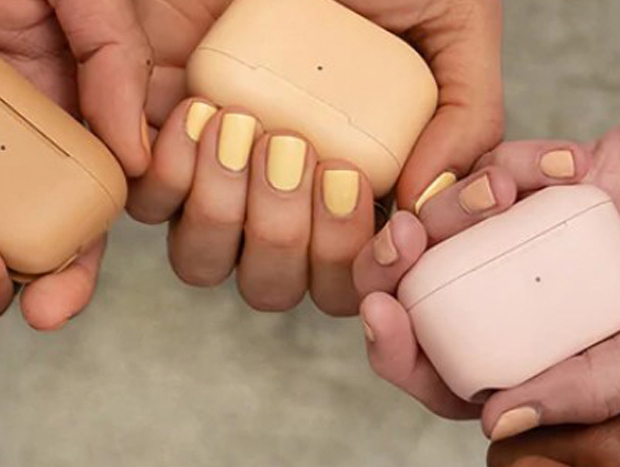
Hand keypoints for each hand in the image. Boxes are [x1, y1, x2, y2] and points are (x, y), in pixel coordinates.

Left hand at [128, 0, 503, 314]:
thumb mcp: (454, 21)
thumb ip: (470, 114)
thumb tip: (424, 207)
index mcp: (356, 186)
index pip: (350, 283)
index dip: (355, 269)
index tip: (362, 196)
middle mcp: (283, 194)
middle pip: (274, 286)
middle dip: (288, 239)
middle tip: (300, 152)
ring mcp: (217, 173)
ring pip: (203, 262)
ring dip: (227, 212)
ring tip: (249, 127)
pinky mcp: (157, 138)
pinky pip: (149, 202)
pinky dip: (173, 172)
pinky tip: (205, 109)